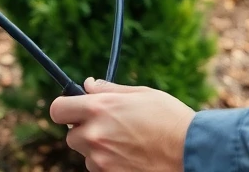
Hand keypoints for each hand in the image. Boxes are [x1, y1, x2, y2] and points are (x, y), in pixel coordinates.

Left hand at [50, 78, 194, 171]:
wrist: (190, 151)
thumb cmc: (170, 118)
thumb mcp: (141, 94)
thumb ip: (109, 90)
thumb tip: (88, 85)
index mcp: (98, 109)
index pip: (58, 110)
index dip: (65, 109)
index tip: (74, 110)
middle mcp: (94, 135)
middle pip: (72, 135)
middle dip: (86, 131)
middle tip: (111, 127)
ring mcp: (101, 160)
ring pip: (87, 155)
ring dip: (99, 150)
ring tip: (128, 143)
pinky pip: (100, 169)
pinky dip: (110, 164)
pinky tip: (131, 156)